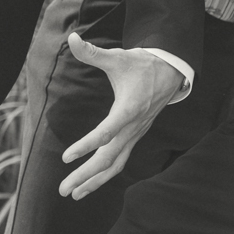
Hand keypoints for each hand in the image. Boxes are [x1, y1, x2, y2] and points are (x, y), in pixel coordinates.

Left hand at [58, 36, 187, 197]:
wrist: (170, 72)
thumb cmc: (141, 65)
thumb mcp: (118, 57)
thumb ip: (92, 52)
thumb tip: (72, 38)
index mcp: (129, 109)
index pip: (106, 133)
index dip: (86, 145)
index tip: (66, 157)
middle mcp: (134, 127)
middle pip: (109, 158)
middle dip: (85, 175)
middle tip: (63, 189)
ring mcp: (135, 135)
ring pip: (115, 164)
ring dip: (94, 181)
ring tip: (74, 194)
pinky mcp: (135, 137)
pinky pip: (120, 161)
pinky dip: (105, 175)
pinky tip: (89, 184)